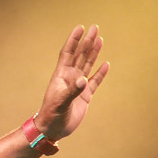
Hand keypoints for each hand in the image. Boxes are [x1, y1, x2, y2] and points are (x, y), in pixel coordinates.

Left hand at [35, 24, 109, 139]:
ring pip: (87, 65)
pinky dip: (100, 73)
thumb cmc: (52, 115)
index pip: (68, 54)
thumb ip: (72, 91)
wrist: (53, 130)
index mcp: (61, 76)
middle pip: (80, 56)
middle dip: (86, 42)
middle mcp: (70, 78)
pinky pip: (95, 81)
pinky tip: (105, 64)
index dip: (73, 41)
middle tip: (95, 27)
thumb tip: (83, 80)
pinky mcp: (85, 96)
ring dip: (93, 52)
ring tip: (100, 39)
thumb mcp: (60, 103)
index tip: (80, 28)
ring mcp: (78, 86)